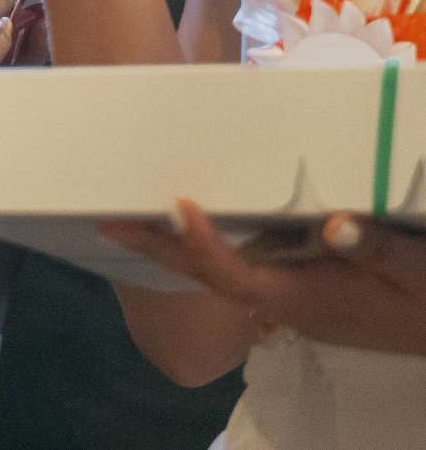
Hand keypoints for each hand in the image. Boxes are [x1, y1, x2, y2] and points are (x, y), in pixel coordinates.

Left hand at [102, 202, 425, 355]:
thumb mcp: (416, 274)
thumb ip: (376, 250)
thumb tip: (335, 223)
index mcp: (302, 298)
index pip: (234, 275)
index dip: (202, 244)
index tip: (178, 205)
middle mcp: (282, 300)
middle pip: (208, 274)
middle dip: (159, 248)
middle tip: (108, 219)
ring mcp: (288, 296)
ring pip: (221, 271)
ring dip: (179, 246)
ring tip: (135, 210)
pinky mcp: (301, 287)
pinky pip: (245, 264)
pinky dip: (214, 242)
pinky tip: (198, 216)